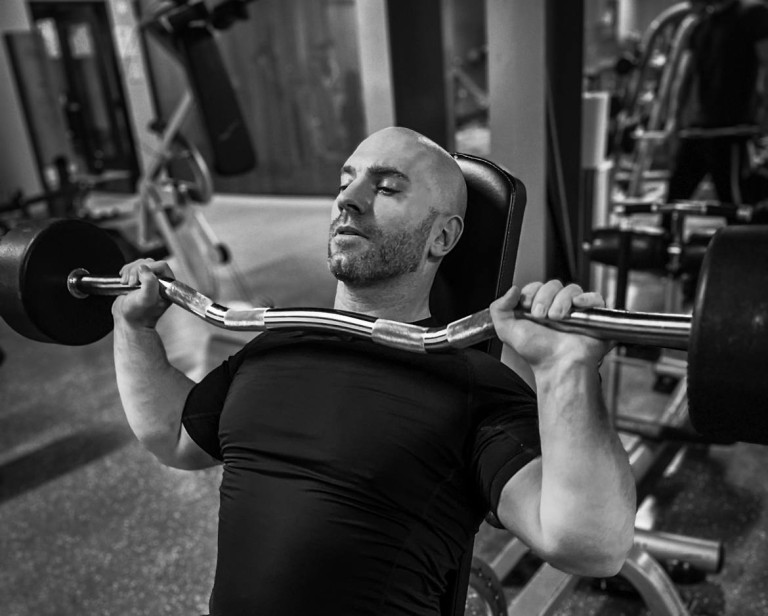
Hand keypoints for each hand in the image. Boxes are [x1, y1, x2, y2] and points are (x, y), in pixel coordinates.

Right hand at [111, 258, 174, 328]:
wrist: (127, 322)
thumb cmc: (138, 314)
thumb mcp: (146, 299)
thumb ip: (149, 283)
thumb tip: (144, 266)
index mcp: (168, 286)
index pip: (161, 265)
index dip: (148, 269)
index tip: (138, 281)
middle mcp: (160, 282)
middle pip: (149, 263)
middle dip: (136, 270)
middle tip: (130, 284)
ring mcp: (149, 280)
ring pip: (140, 263)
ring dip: (130, 271)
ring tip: (125, 283)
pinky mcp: (138, 280)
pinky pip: (133, 267)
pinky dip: (126, 271)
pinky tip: (123, 281)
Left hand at [489, 280, 610, 370]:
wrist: (558, 366)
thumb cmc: (537, 353)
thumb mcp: (507, 331)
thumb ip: (499, 309)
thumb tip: (512, 290)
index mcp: (538, 309)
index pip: (535, 287)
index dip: (531, 293)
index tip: (527, 307)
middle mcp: (556, 308)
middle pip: (553, 285)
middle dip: (544, 298)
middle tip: (541, 316)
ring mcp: (575, 311)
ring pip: (571, 289)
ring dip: (561, 301)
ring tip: (557, 318)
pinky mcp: (592, 316)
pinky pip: (594, 297)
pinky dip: (586, 298)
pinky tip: (577, 305)